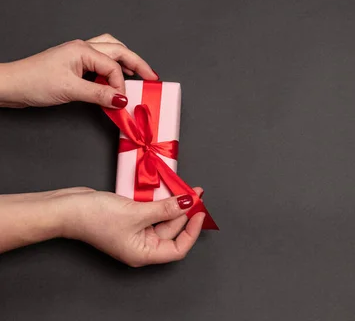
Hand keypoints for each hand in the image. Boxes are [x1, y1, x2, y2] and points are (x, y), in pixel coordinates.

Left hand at [0, 33, 157, 107]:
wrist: (10, 85)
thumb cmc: (34, 82)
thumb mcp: (70, 90)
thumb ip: (100, 95)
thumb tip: (122, 99)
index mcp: (84, 50)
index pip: (114, 66)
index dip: (121, 84)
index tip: (122, 101)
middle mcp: (83, 48)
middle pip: (119, 50)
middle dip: (137, 63)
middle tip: (152, 77)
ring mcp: (78, 54)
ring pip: (111, 50)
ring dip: (125, 60)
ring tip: (137, 73)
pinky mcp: (74, 64)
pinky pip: (101, 60)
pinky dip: (112, 66)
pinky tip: (114, 78)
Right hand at [0, 187, 205, 266]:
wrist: (67, 208)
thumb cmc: (94, 217)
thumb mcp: (137, 212)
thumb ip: (165, 209)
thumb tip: (187, 203)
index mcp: (143, 253)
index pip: (178, 248)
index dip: (192, 231)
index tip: (199, 211)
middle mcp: (141, 245)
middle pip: (172, 231)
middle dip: (184, 212)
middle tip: (195, 192)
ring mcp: (135, 232)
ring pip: (163, 219)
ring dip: (174, 205)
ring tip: (185, 188)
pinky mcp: (130, 219)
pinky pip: (152, 212)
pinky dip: (161, 202)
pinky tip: (168, 190)